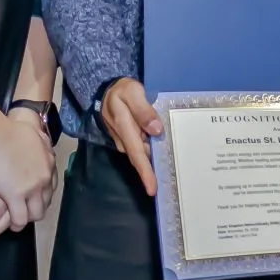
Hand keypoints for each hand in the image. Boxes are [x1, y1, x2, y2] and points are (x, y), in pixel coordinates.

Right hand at [0, 113, 55, 234]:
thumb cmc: (9, 128)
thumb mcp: (33, 133)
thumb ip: (40, 142)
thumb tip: (43, 143)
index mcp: (49, 162)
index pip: (52, 185)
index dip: (43, 193)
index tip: (35, 196)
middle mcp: (45, 177)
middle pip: (46, 201)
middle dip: (37, 207)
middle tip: (27, 211)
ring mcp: (32, 188)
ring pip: (36, 213)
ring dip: (28, 218)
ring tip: (20, 221)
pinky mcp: (17, 196)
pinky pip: (20, 218)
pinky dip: (17, 224)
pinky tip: (12, 226)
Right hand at [100, 78, 162, 195]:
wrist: (108, 91)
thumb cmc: (122, 91)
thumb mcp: (133, 93)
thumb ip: (143, 110)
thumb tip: (156, 130)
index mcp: (124, 127)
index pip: (136, 153)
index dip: (145, 172)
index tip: (152, 189)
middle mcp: (124, 139)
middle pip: (140, 159)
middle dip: (151, 174)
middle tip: (170, 185)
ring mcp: (125, 141)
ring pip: (142, 155)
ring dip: (153, 164)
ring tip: (172, 173)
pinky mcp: (129, 140)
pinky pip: (141, 150)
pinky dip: (152, 154)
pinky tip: (163, 156)